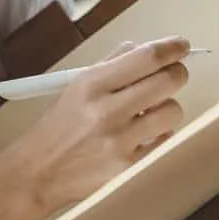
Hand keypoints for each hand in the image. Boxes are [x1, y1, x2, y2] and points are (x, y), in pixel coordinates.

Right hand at [10, 36, 190, 218]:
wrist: (37, 173)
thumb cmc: (60, 126)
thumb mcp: (77, 85)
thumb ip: (113, 63)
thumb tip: (145, 47)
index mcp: (94, 84)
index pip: (146, 57)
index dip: (172, 47)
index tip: (181, 45)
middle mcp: (107, 111)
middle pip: (168, 81)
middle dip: (177, 74)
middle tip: (173, 76)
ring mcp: (119, 142)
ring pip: (172, 112)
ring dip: (167, 108)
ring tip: (151, 113)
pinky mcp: (127, 169)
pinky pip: (166, 142)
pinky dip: (161, 135)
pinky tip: (145, 136)